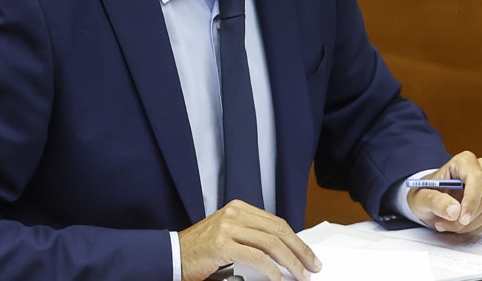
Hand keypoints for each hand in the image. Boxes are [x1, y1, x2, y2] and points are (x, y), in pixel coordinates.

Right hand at [178, 199, 321, 280]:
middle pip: (279, 231)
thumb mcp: (229, 237)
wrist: (169, 256)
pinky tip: (279, 279)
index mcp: (240, 209)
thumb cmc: (199, 251)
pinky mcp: (222, 243)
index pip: (277, 223)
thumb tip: (284, 252)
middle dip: (299, 250)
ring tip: (300, 276)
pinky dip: (271, 270)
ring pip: (271, 243)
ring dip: (290, 262)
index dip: (296, 240)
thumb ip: (253, 238)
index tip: (308, 255)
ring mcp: (228, 227)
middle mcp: (235, 213)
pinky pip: (256, 257)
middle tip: (312, 266)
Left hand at [408, 151, 481, 233]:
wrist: (431, 202)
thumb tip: (454, 211)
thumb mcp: (421, 198)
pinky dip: (475, 228)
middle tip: (444, 224)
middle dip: (465, 218)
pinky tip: (461, 224)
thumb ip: (435, 201)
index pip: (477, 178)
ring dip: (468, 225)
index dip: (472, 199)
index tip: (462, 218)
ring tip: (448, 223)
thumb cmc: (427, 195)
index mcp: (464, 162)